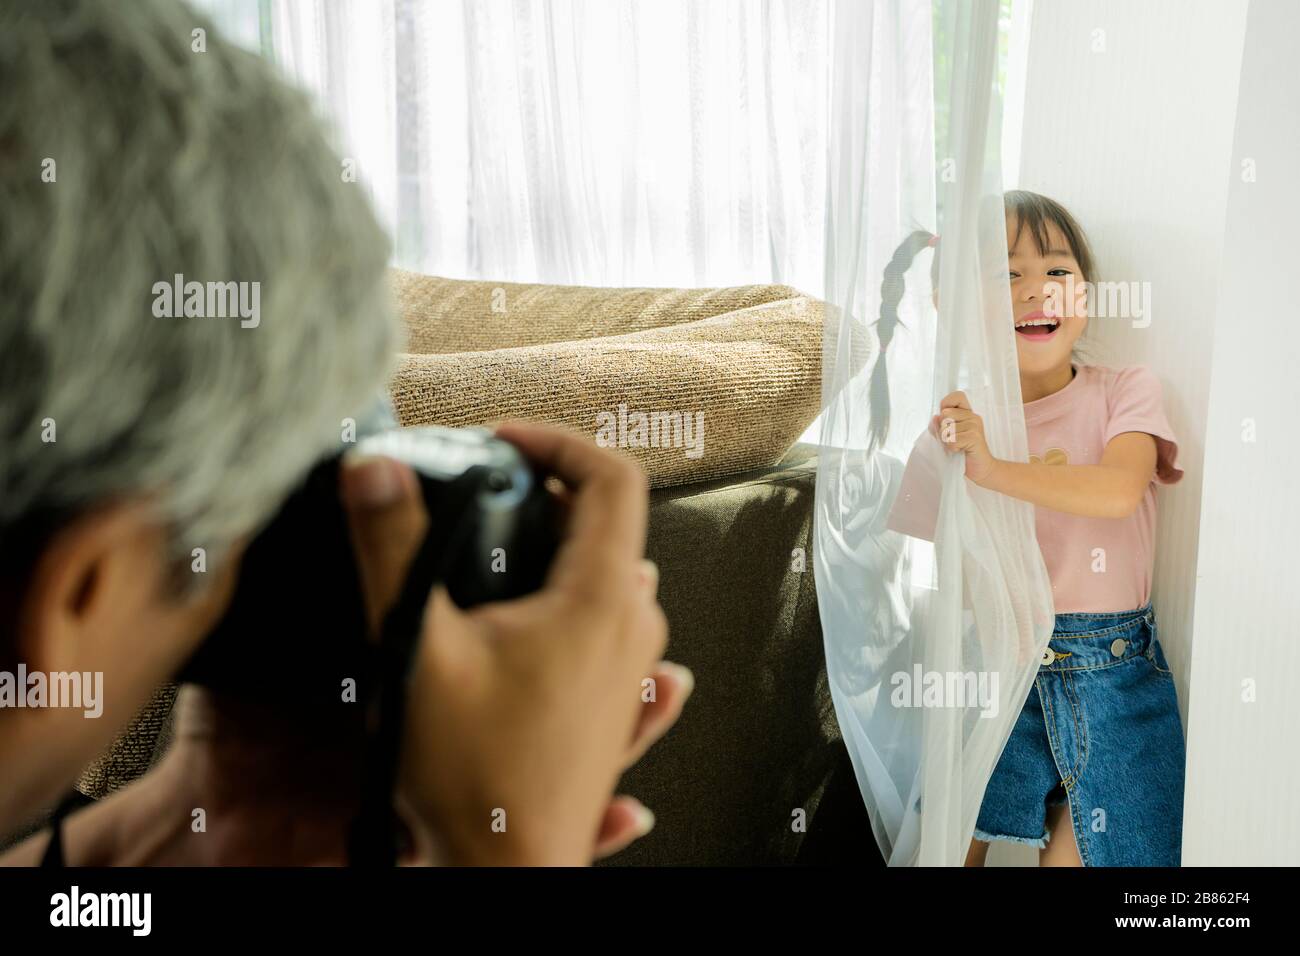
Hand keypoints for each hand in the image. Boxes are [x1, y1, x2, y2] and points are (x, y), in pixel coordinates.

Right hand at [340, 421, 687, 865]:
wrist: (507, 870)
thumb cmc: (473, 776)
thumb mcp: (416, 649)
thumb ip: (391, 548)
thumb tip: (375, 468)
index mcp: (601, 599)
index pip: (613, 477)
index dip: (558, 441)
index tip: (501, 440)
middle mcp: (633, 629)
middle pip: (611, 523)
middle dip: (548, 491)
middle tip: (485, 490)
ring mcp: (633, 669)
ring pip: (614, 574)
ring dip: (562, 546)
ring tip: (499, 549)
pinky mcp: (620, 702)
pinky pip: (616, 626)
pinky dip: (580, 595)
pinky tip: (544, 611)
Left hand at [932, 391, 998, 484]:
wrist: (981, 469)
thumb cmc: (963, 452)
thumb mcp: (948, 437)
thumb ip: (939, 426)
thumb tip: (935, 418)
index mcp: (967, 413)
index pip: (957, 396)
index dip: (946, 404)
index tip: (947, 419)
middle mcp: (972, 416)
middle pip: (945, 414)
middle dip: (942, 430)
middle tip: (952, 440)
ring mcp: (975, 426)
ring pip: (946, 429)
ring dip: (946, 442)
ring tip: (957, 446)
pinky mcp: (974, 437)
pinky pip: (951, 441)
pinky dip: (951, 449)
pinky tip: (961, 451)